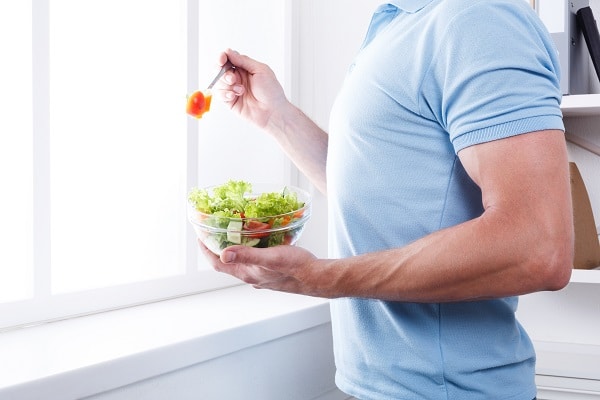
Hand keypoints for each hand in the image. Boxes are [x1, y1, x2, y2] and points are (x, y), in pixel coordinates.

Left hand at [198, 241, 328, 296]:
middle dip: (219, 246)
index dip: (206, 250)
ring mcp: (262, 275)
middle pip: (228, 262)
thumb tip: (223, 253)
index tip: (199, 236)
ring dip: (236, 247)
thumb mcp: (270, 258)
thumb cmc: (295, 268)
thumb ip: (247, 255)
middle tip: (215, 230)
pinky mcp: (272, 271)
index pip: (218, 263)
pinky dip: (252, 248)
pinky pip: (256, 258)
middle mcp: (251, 276)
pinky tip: (260, 238)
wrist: (316, 277)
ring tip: (235, 231)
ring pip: (243, 260)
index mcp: (246, 273)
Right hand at [214, 49, 288, 129]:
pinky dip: (224, 94)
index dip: (222, 57)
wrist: (273, 111)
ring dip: (227, 85)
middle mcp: (237, 77)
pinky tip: (234, 96)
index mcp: (244, 68)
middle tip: (232, 78)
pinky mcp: (230, 101)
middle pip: (220, 69)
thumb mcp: (260, 70)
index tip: (222, 58)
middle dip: (223, 72)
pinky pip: (219, 94)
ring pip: (218, 82)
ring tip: (240, 90)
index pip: (228, 59)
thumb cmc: (271, 91)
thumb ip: (244, 61)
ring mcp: (232, 89)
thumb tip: (229, 52)